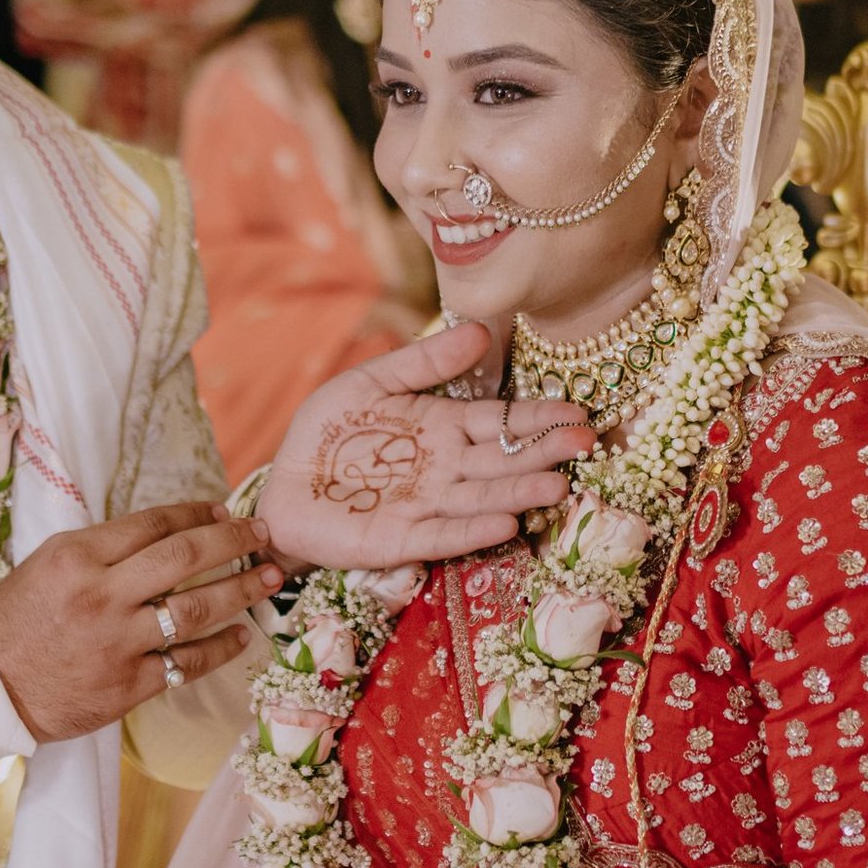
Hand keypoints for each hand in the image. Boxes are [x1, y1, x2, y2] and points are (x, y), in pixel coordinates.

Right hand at [0, 503, 279, 741]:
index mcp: (78, 556)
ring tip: (269, 578)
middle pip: (185, 557)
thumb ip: (102, 550)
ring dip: (241, 590)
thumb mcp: (48, 566)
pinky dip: (220, 647)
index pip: (154, 524)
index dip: (196, 514)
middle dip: (233, 540)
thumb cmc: (15, 622)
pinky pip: (186, 662)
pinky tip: (241, 636)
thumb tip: (166, 533)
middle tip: (264, 533)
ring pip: (196, 609)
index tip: (223, 511)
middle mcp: (101, 594)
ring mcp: (117, 642)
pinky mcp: (127, 686)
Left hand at [258, 324, 591, 574]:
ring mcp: (427, 506)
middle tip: (584, 444)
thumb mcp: (371, 382)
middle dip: (541, 452)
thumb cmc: (329, 434)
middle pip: (500, 460)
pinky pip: (443, 535)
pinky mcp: (402, 540)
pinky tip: (506, 524)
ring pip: (481, 498)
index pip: (499, 422)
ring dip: (518, 493)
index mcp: (443, 428)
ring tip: (555, 485)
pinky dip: (473, 531)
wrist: (283, 486)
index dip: (538, 418)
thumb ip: (423, 362)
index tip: (578, 412)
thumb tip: (479, 328)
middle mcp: (445, 469)